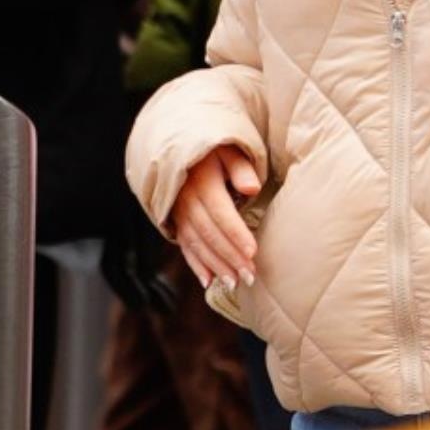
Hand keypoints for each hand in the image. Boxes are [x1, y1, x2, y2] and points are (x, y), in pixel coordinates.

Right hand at [172, 144, 261, 288]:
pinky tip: (209, 282)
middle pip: (210, 234)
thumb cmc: (216, 150)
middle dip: (230, 257)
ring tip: (235, 283)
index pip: (221, 214)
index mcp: (203, 183)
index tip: (253, 252)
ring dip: (216, 266)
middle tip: (249, 276)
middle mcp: (187, 202)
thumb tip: (252, 188)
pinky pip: (185, 247)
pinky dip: (196, 266)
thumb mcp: (230, 150)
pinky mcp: (176, 222)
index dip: (236, 234)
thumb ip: (242, 169)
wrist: (182, 147)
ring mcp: (179, 214)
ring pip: (197, 245)